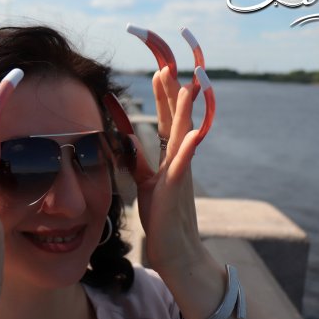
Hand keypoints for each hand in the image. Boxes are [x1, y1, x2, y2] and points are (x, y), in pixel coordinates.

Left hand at [130, 66, 205, 273]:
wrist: (178, 252)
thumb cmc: (162, 219)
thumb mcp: (147, 184)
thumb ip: (139, 163)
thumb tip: (127, 144)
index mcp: (170, 160)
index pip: (167, 122)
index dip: (163, 97)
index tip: (159, 72)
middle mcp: (178, 162)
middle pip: (176, 121)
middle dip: (171, 94)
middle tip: (167, 66)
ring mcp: (180, 175)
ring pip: (184, 137)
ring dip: (184, 112)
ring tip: (186, 86)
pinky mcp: (177, 192)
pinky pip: (183, 167)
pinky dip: (187, 149)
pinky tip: (191, 134)